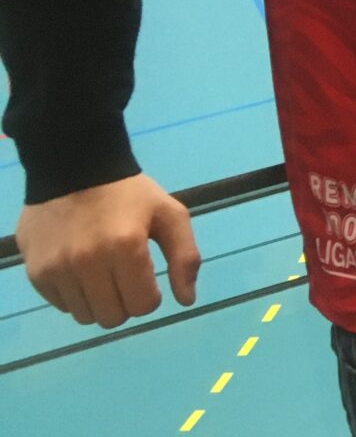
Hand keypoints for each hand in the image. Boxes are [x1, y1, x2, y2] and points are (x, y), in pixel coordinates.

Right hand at [16, 173, 201, 328]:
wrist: (75, 170)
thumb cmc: (129, 194)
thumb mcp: (170, 214)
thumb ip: (185, 256)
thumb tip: (187, 301)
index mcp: (126, 247)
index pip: (142, 305)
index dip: (150, 295)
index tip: (146, 275)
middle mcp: (88, 262)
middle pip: (113, 317)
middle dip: (125, 302)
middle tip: (125, 276)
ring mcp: (58, 269)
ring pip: (85, 316)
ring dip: (99, 301)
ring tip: (103, 272)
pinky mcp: (37, 272)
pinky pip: (62, 306)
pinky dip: (75, 295)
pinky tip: (81, 269)